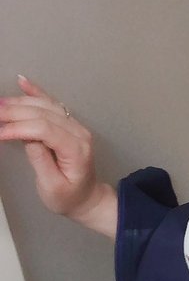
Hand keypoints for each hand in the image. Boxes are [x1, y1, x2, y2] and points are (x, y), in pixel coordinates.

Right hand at [0, 76, 117, 237]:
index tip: (0, 133)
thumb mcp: (52, 187)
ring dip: (20, 102)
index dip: (20, 128)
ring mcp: (74, 126)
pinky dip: (35, 92)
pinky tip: (22, 82)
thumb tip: (28, 139)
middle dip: (15, 112)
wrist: (86, 198)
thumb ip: (41, 161)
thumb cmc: (69, 197)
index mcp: (76, 149)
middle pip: (44, 114)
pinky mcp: (67, 124)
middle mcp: (78, 133)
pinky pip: (51, 103)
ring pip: (45, 105)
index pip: (45, 129)